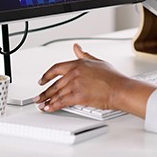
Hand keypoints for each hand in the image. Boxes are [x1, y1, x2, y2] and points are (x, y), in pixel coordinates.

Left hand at [34, 44, 155, 117]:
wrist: (119, 89)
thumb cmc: (112, 77)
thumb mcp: (97, 61)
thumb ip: (84, 55)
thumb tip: (77, 47)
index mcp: (77, 64)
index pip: (56, 68)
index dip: (46, 75)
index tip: (42, 80)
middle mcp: (74, 73)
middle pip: (54, 83)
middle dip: (44, 92)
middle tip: (37, 97)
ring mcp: (75, 85)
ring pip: (56, 93)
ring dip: (47, 100)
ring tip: (41, 105)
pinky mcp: (77, 96)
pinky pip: (61, 102)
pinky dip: (53, 106)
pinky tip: (49, 108)